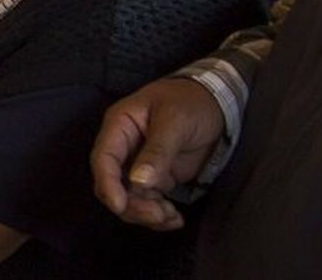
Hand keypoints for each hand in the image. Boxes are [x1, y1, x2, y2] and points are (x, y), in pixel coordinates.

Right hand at [90, 77, 226, 231]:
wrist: (217, 103)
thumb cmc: (191, 102)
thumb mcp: (175, 120)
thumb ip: (157, 151)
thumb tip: (138, 182)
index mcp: (120, 126)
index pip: (103, 158)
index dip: (108, 184)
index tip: (120, 205)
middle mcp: (124, 148)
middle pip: (113, 184)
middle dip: (131, 204)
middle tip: (158, 214)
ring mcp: (139, 164)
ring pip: (130, 198)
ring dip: (147, 213)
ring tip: (172, 217)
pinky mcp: (156, 177)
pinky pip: (148, 202)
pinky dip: (159, 215)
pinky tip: (175, 218)